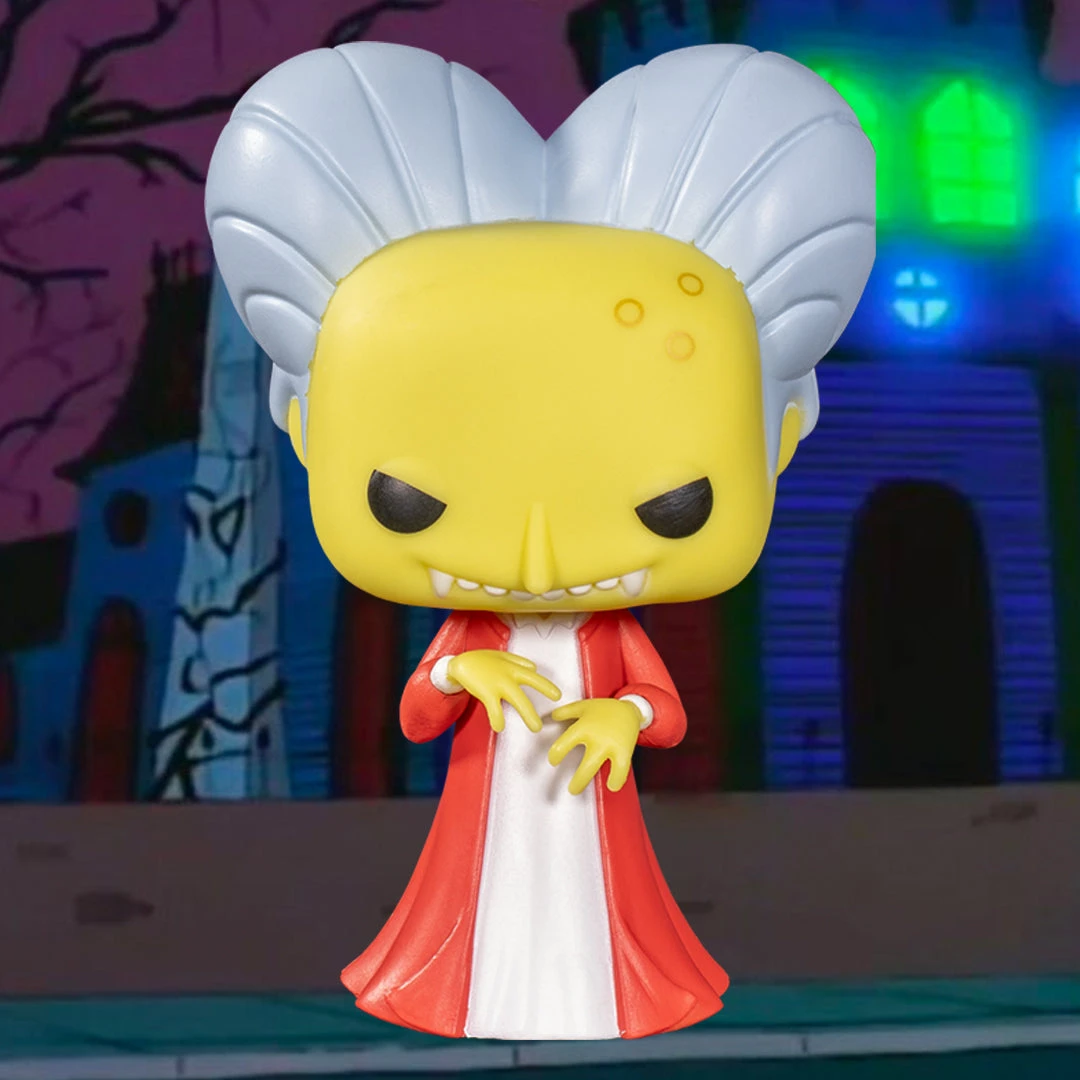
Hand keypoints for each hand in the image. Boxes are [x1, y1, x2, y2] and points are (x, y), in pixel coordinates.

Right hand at [446, 650, 560, 732]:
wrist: (460, 662)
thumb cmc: (481, 661)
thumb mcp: (502, 657)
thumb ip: (518, 662)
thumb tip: (534, 667)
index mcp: (513, 668)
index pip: (534, 677)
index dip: (546, 686)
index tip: (558, 696)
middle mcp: (509, 676)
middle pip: (530, 688)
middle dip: (544, 700)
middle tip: (554, 712)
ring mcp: (498, 683)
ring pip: (517, 699)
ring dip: (528, 713)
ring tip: (536, 728)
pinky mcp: (485, 691)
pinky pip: (494, 708)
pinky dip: (497, 717)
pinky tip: (499, 727)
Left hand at [548, 697, 641, 794]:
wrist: (630, 709)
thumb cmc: (606, 709)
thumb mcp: (584, 706)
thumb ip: (567, 711)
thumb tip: (552, 716)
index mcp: (584, 727)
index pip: (564, 743)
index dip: (556, 755)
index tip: (554, 761)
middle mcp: (596, 738)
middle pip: (584, 764)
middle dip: (577, 780)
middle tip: (571, 789)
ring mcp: (610, 746)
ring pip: (597, 767)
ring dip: (586, 781)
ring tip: (579, 790)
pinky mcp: (624, 751)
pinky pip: (621, 769)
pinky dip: (617, 779)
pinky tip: (612, 785)